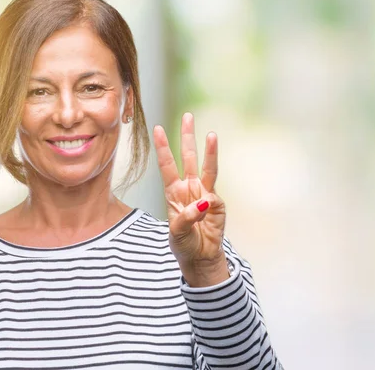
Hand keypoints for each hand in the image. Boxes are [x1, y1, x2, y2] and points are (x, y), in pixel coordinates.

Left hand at [153, 112, 229, 286]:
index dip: (163, 147)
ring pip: (207, 168)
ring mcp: (204, 194)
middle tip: (188, 116)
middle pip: (189, 157)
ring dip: (209, 151)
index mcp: (173, 192)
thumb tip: (204, 201)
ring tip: (211, 134)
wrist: (200, 257)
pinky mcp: (217, 204)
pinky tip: (205, 213)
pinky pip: (214, 197)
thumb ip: (187, 217)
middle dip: (188, 137)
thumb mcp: (177, 233)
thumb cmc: (184, 244)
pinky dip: (210, 202)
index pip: (167, 165)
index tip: (157, 128)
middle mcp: (189, 188)